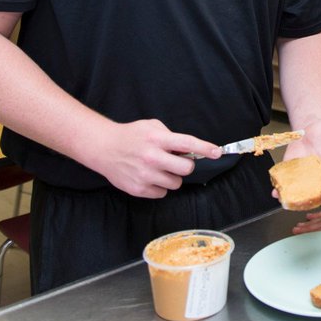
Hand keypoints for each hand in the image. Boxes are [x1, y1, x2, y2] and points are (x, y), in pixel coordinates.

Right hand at [89, 118, 219, 197]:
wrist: (104, 148)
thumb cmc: (131, 135)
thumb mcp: (151, 126)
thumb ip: (171, 136)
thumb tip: (188, 150)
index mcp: (157, 139)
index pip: (187, 144)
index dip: (205, 148)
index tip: (217, 153)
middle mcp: (152, 157)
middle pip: (186, 169)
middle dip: (185, 166)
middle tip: (177, 162)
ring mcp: (145, 175)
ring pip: (176, 183)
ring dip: (172, 177)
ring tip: (159, 169)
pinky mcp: (138, 189)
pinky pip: (162, 193)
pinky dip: (159, 187)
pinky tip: (149, 177)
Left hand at [283, 119, 320, 196]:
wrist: (312, 129)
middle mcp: (320, 178)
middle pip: (315, 194)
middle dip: (307, 200)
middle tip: (300, 201)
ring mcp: (305, 178)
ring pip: (300, 193)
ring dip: (291, 197)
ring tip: (283, 197)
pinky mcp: (293, 174)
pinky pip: (288, 185)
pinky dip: (281, 189)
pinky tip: (275, 191)